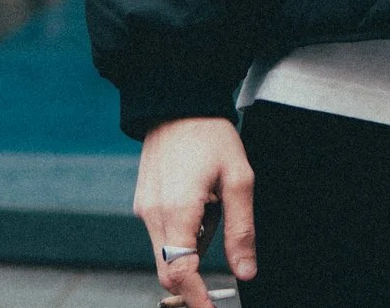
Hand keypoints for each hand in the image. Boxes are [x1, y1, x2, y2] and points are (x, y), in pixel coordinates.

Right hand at [136, 117, 255, 306]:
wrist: (178, 101)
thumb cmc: (210, 133)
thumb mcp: (239, 179)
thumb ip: (241, 230)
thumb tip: (246, 270)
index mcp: (178, 210)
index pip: (181, 272)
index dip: (197, 298)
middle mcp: (153, 214)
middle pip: (170, 268)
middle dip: (196, 278)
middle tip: (222, 275)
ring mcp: (144, 208)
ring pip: (168, 251)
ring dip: (194, 246)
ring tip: (216, 206)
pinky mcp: (143, 202)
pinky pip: (163, 233)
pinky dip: (184, 232)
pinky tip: (202, 202)